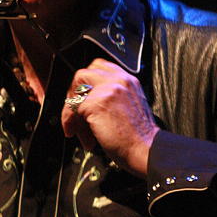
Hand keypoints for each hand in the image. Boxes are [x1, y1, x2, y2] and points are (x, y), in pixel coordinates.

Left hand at [61, 59, 158, 176]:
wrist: (146, 150)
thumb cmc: (140, 137)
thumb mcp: (132, 106)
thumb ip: (114, 97)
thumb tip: (90, 101)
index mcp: (128, 80)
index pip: (100, 67)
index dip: (87, 82)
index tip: (83, 97)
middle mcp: (118, 80)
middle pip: (83, 75)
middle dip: (74, 94)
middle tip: (74, 112)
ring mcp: (106, 90)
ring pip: (75, 92)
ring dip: (71, 113)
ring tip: (78, 130)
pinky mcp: (95, 103)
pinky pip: (72, 109)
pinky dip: (70, 123)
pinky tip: (79, 135)